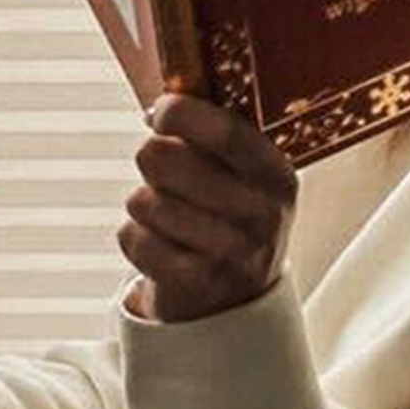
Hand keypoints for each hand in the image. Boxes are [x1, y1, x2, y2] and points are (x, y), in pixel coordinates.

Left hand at [118, 92, 295, 323]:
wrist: (234, 301)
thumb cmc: (225, 213)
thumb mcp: (238, 173)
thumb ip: (209, 134)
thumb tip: (157, 107)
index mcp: (276, 175)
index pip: (225, 129)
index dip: (179, 112)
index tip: (160, 113)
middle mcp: (262, 215)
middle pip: (165, 159)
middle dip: (150, 159)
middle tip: (164, 174)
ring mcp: (232, 254)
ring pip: (142, 200)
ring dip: (142, 203)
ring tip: (168, 215)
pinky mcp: (196, 284)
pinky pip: (133, 238)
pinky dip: (135, 239)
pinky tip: (162, 247)